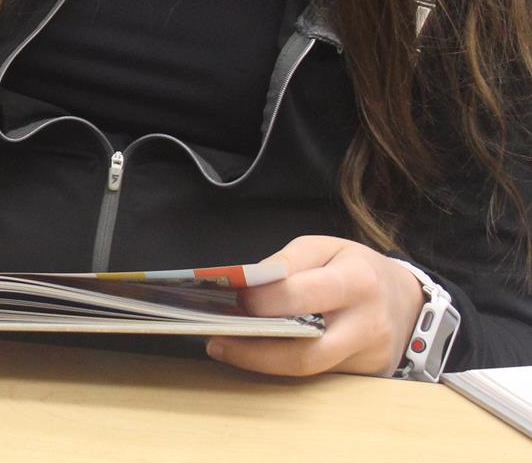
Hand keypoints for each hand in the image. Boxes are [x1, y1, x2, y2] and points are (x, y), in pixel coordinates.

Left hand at [206, 235, 427, 377]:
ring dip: (260, 361)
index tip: (233, 299)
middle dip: (253, 349)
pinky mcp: (366, 375)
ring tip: (225, 348)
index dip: (261, 301)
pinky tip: (256, 353)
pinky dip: (282, 364)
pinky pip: (317, 374)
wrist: (408, 300)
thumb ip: (286, 262)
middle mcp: (368, 324)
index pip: (300, 297)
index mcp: (357, 280)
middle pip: (304, 351)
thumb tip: (246, 284)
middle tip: (216, 339)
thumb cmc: (358, 267)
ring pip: (308, 369)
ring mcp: (369, 356)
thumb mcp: (325, 247)